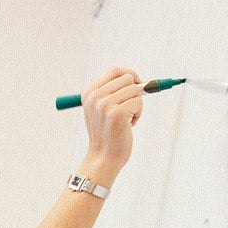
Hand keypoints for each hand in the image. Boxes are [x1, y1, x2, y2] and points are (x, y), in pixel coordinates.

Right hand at [79, 68, 143, 183]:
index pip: (115, 71)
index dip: (129, 75)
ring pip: (135, 90)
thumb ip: (112, 91)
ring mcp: (105, 104)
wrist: (103, 156)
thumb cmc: (106, 133)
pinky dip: (138, 113)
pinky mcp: (117, 113)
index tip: (136, 83)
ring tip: (127, 119)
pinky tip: (129, 125)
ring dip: (137, 104)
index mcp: (89, 93)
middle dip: (134, 91)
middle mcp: (95, 97)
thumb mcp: (101, 108)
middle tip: (130, 107)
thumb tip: (138, 79)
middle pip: (128, 78)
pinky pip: (139, 102)